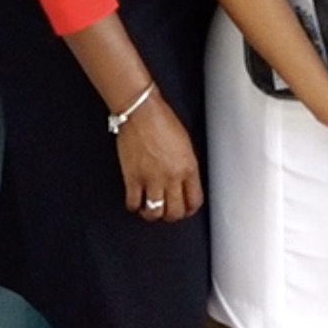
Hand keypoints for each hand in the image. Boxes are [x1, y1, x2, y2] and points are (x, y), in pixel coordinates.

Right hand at [117, 96, 203, 222]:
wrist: (141, 112)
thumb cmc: (162, 120)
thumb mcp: (185, 144)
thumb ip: (186, 166)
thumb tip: (184, 182)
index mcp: (188, 167)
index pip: (195, 200)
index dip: (190, 209)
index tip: (186, 209)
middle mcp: (172, 177)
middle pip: (175, 211)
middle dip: (173, 215)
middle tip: (168, 211)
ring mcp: (151, 179)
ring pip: (155, 213)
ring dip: (153, 214)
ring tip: (151, 208)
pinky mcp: (132, 177)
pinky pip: (133, 203)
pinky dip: (134, 206)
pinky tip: (136, 201)